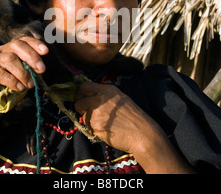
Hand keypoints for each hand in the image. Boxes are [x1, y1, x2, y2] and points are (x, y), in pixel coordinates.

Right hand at [0, 36, 48, 117]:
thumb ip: (30, 70)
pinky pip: (0, 73)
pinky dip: (12, 81)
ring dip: (23, 72)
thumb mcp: (23, 78)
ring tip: (30, 85)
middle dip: (32, 56)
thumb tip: (40, 67)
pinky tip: (19, 88)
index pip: (22, 41)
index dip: (34, 44)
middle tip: (42, 70)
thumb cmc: (9, 89)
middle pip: (16, 45)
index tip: (46, 51)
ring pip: (9, 59)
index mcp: (9, 49)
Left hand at [74, 82, 195, 172]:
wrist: (142, 134)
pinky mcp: (96, 126)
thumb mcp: (120, 98)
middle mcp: (100, 99)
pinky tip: (106, 130)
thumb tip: (88, 96)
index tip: (82, 98)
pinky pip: (88, 127)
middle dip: (80, 108)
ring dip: (88, 120)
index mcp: (107, 90)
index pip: (83, 86)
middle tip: (88, 113)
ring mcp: (97, 113)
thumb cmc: (133, 117)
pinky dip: (94, 130)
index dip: (80, 93)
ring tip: (104, 123)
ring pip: (83, 116)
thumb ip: (104, 95)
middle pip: (78, 101)